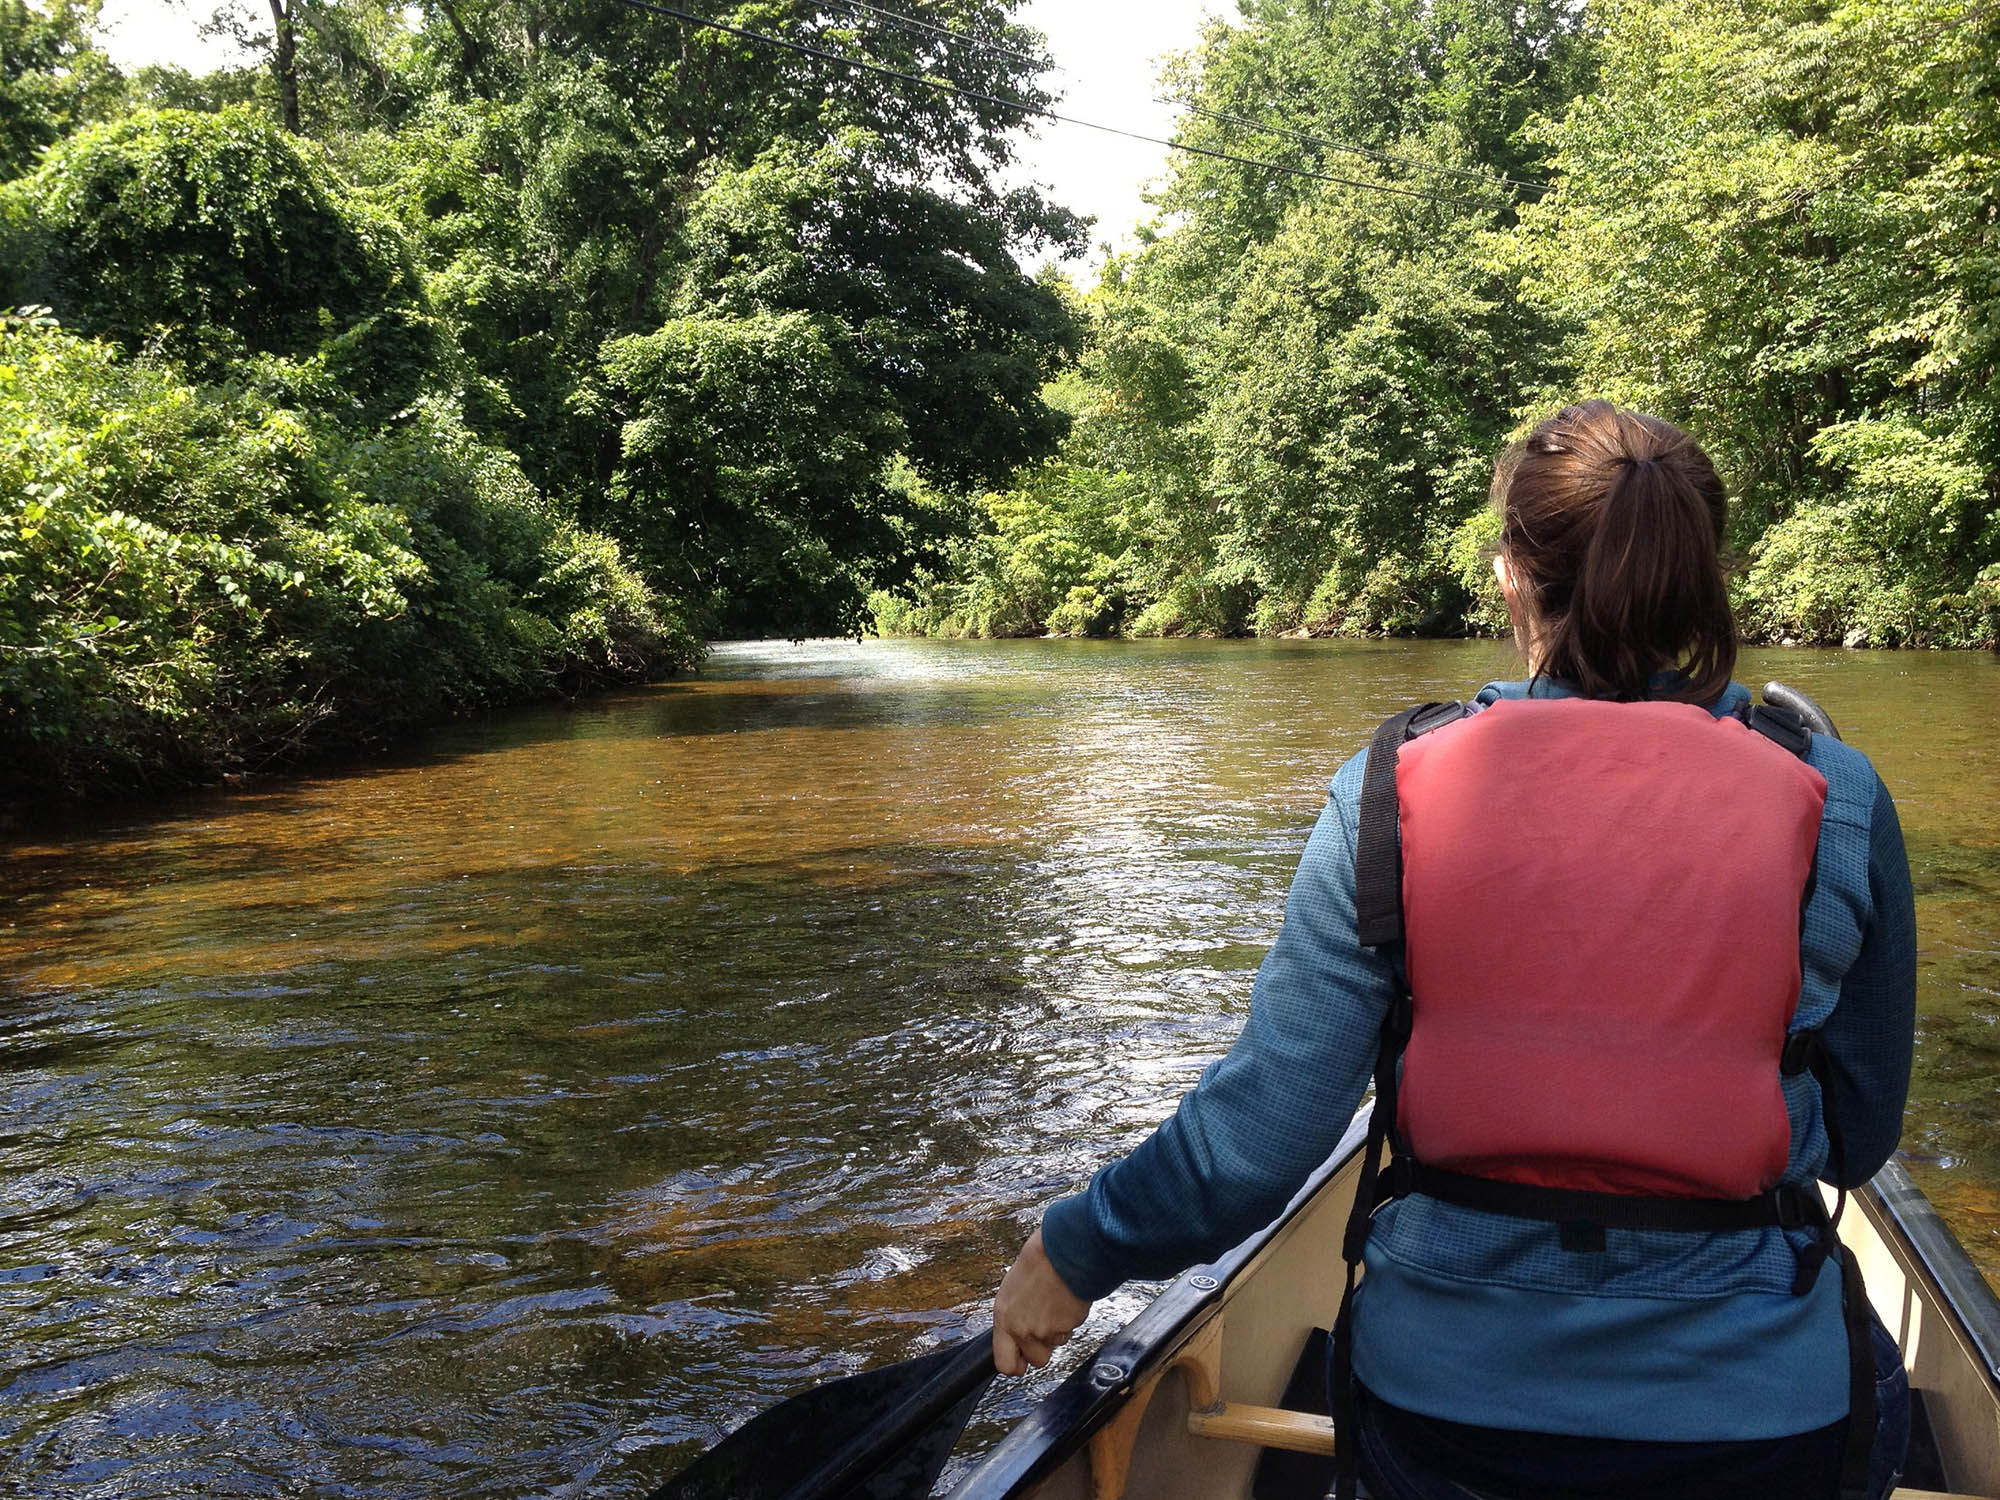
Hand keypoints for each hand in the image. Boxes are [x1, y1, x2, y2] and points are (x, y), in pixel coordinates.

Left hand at [992, 1226, 1090, 1375]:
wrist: (1063, 1249)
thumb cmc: (1039, 1260)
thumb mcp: (1013, 1288)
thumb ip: (1014, 1316)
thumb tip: (1018, 1332)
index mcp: (1004, 1318)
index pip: (1004, 1363)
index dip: (1016, 1365)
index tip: (1021, 1360)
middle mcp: (1023, 1328)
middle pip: (1036, 1360)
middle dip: (1042, 1347)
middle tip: (1045, 1324)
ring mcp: (1046, 1330)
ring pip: (1056, 1344)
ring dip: (1058, 1330)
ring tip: (1055, 1302)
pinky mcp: (1068, 1326)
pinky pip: (1071, 1330)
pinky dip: (1071, 1319)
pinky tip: (1066, 1299)